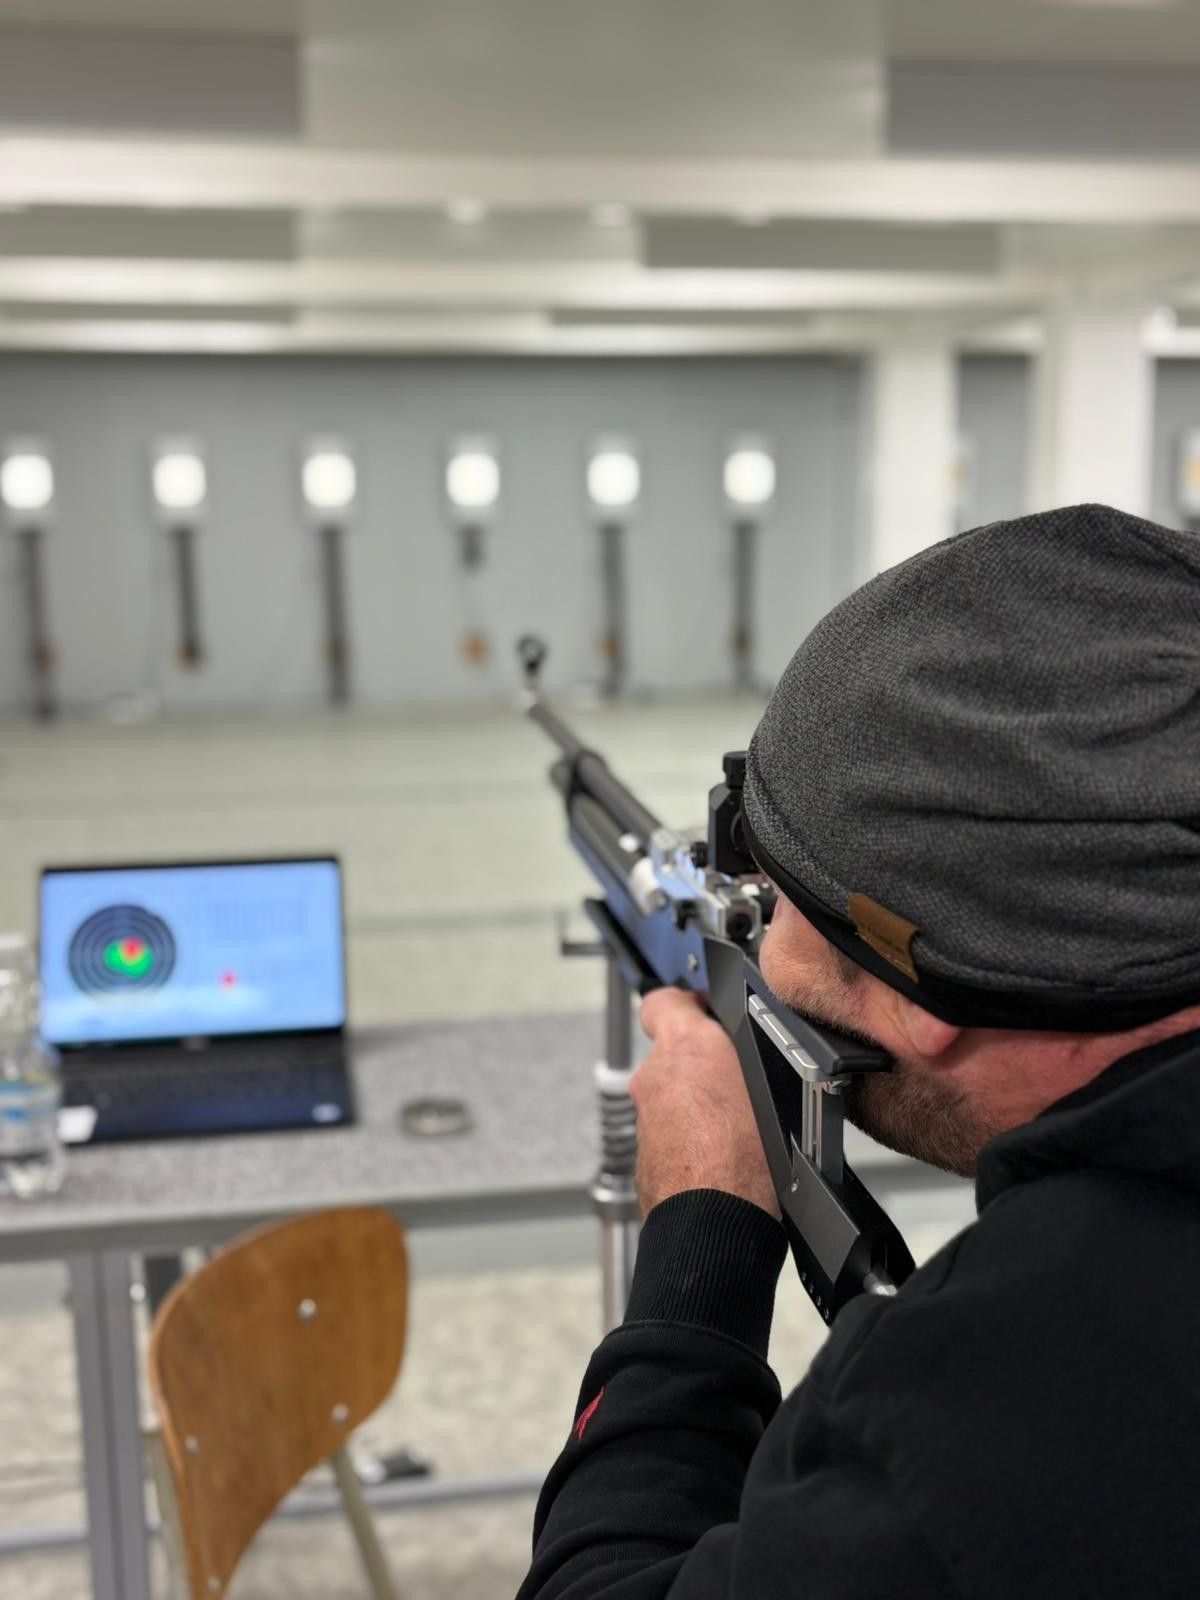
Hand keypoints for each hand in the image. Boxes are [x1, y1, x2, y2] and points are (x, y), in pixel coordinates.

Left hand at [631, 988, 779, 1219]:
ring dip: (698, 1106)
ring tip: (740, 1126)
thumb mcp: (767, 1080)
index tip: (707, 1012)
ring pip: (672, 1098)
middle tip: (742, 1081)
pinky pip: (671, 1136)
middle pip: (673, 1055)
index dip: (686, 1004)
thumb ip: (745, 1048)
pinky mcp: (646, 1159)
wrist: (715, 1224)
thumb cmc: (745, 1159)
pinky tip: (724, 1156)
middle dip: (702, 1064)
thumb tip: (743, 1035)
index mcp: (684, 1047)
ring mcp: (646, 1121)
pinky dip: (691, 1141)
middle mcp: (655, 1079)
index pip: (664, 1000)